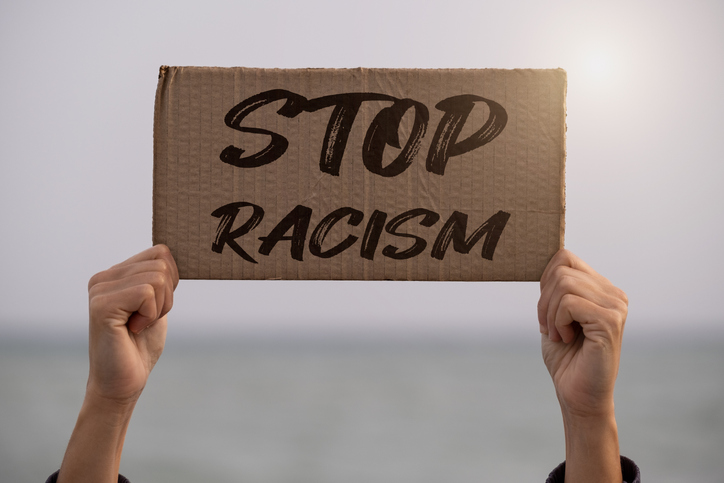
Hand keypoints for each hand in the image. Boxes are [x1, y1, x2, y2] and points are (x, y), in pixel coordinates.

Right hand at [59, 245, 178, 482]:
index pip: (161, 252)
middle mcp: (103, 277)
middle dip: (167, 297)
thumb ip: (160, 278)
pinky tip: (132, 329)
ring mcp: (100, 289)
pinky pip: (147, 293)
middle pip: (162, 264)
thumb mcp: (157, 303)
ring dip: (159, 308)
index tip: (154, 307)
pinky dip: (150, 315)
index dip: (172, 281)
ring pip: (157, 279)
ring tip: (138, 325)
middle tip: (145, 320)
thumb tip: (173, 253)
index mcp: (116, 273)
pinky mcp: (101, 305)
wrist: (123, 382)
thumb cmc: (141, 346)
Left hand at [537, 249, 627, 481]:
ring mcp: (615, 306)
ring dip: (549, 312)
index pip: (565, 257)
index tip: (546, 308)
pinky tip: (567, 338)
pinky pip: (569, 303)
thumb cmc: (565, 357)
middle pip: (561, 269)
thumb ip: (555, 288)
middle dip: (544, 300)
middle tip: (550, 327)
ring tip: (559, 334)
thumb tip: (544, 258)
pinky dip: (558, 321)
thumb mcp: (554, 314)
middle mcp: (614, 294)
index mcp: (602, 289)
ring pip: (563, 284)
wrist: (577, 395)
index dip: (544, 279)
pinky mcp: (610, 321)